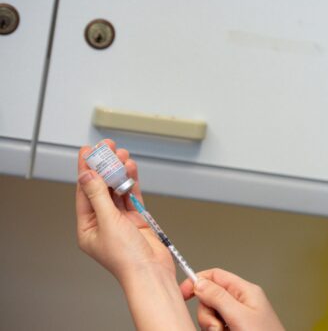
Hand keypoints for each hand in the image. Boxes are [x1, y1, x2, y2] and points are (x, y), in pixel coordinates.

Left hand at [76, 139, 174, 282]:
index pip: (84, 192)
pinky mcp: (137, 219)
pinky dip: (132, 181)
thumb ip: (98, 196)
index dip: (86, 170)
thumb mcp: (108, 222)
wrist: (151, 271)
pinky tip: (131, 168)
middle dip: (104, 166)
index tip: (88, 152)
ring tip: (121, 154)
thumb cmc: (127, 258)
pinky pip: (132, 195)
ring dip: (119, 171)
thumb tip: (87, 176)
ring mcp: (120, 220)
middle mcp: (103, 222)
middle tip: (106, 147)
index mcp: (87, 227)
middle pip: (101, 187)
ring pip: (117, 189)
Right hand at [180, 268, 284, 330]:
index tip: (183, 293)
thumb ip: (219, 297)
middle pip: (210, 298)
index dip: (197, 281)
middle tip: (217, 326)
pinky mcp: (234, 329)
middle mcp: (241, 302)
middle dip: (207, 314)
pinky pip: (216, 327)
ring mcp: (238, 317)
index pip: (216, 275)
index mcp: (246, 291)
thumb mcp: (240, 316)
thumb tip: (199, 282)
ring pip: (211, 315)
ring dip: (212, 326)